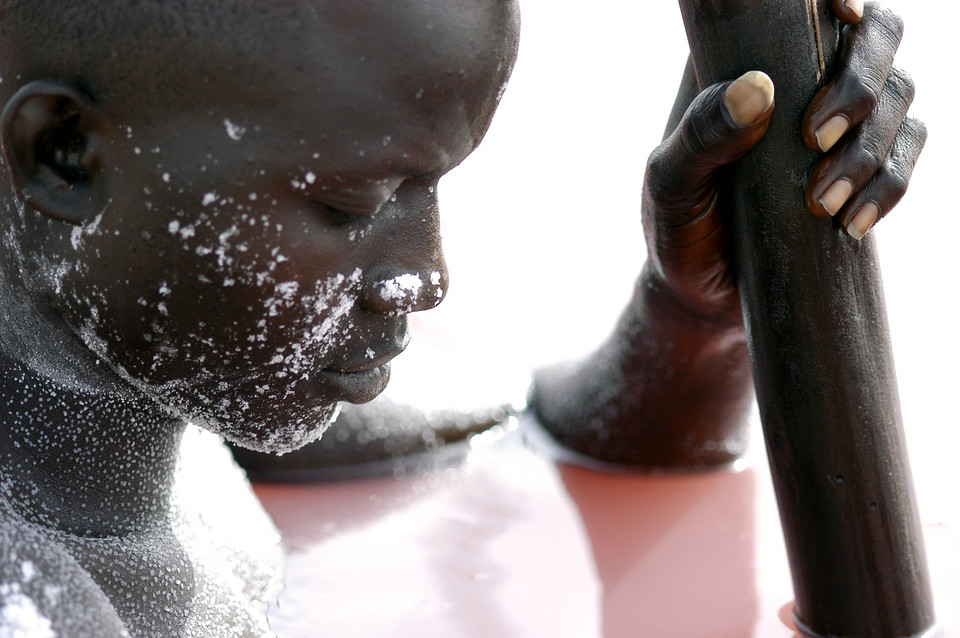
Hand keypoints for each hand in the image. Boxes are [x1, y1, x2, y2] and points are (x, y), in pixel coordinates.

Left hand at [643, 1, 923, 317]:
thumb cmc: (677, 228)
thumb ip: (700, 138)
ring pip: (898, 96)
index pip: (802, 8)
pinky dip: (892, 184)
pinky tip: (854, 222)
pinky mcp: (862, 167)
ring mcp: (839, 122)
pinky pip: (905, 154)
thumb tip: (757, 90)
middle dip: (860, 84)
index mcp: (745, 64)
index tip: (844, 14)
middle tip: (817, 140)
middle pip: (873, 38)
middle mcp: (800, 81)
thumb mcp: (670, 185)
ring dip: (871, 149)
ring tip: (823, 205)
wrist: (704, 294)